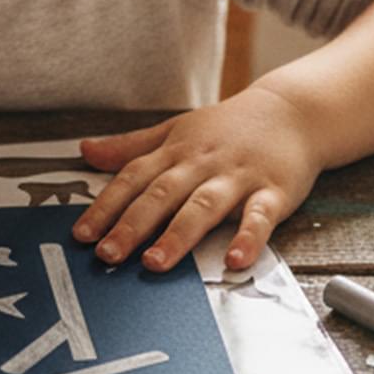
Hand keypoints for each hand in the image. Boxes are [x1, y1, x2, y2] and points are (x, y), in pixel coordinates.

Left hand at [73, 87, 322, 272]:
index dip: (106, 206)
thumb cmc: (228, 127)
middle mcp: (202, 163)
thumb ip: (131, 147)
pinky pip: (260, 216)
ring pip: (203, 205)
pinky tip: (236, 259)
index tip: (83, 235)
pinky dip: (248, 237)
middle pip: (161, 194)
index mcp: (176, 151)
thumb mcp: (176, 129)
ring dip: (179, 234)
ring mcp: (238, 177)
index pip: (133, 178)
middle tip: (108, 255)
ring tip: (155, 263)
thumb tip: (85, 151)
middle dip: (132, 226)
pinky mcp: (274, 191)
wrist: (291, 111)